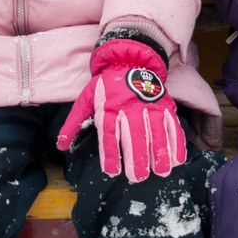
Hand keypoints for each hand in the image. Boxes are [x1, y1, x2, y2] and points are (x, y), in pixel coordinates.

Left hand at [57, 35, 184, 182]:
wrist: (130, 60)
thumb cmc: (106, 86)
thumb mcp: (86, 99)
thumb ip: (73, 123)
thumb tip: (61, 145)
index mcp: (108, 107)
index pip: (109, 134)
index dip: (110, 154)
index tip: (112, 172)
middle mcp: (130, 107)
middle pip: (134, 134)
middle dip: (137, 158)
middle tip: (138, 177)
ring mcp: (151, 106)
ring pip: (156, 131)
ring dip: (160, 153)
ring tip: (160, 171)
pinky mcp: (166, 106)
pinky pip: (173, 125)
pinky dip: (176, 142)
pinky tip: (177, 160)